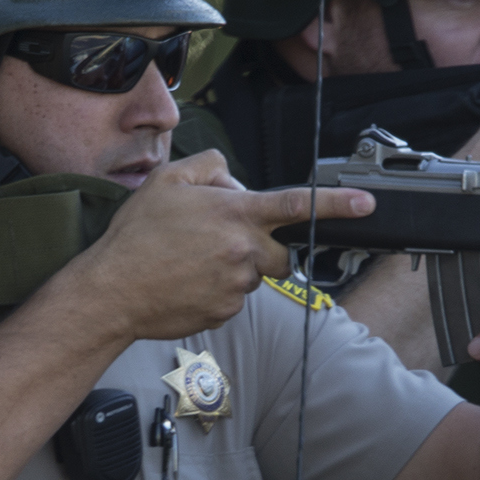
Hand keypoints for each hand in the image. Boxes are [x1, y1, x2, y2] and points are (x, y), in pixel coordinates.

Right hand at [61, 151, 369, 342]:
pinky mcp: (225, 312)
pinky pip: (235, 299)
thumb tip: (233, 179)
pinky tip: (187, 282)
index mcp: (236, 214)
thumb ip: (209, 166)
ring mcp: (236, 286)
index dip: (338, 204)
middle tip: (223, 240)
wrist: (112, 290)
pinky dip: (218, 290)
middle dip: (263, 245)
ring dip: (235, 267)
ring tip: (192, 261)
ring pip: (254, 275)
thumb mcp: (167, 179)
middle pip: (281, 251)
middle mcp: (244, 251)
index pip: (298, 205)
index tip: (367, 203)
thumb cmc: (136, 236)